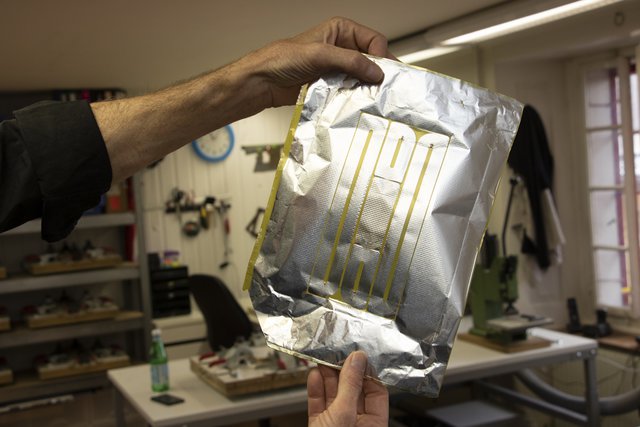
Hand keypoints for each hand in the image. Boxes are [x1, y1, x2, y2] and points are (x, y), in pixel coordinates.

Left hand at [236, 17, 394, 107]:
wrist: (263, 82)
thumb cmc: (283, 60)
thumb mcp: (319, 54)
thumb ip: (350, 61)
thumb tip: (376, 72)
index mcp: (341, 30)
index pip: (374, 40)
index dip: (381, 57)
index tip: (382, 75)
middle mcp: (342, 47)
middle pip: (372, 60)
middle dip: (377, 74)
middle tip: (385, 89)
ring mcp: (337, 68)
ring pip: (363, 77)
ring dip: (367, 88)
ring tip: (373, 99)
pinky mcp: (332, 85)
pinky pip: (351, 91)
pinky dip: (356, 97)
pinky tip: (358, 104)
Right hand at [307, 351, 388, 426]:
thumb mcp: (345, 413)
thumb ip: (350, 385)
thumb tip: (357, 359)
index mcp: (373, 423)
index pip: (376, 391)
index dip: (367, 371)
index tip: (358, 356)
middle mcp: (356, 422)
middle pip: (353, 390)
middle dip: (343, 371)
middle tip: (337, 354)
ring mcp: (336, 423)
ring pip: (334, 395)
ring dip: (328, 376)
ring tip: (323, 359)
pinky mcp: (319, 424)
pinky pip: (318, 404)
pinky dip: (315, 389)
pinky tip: (314, 375)